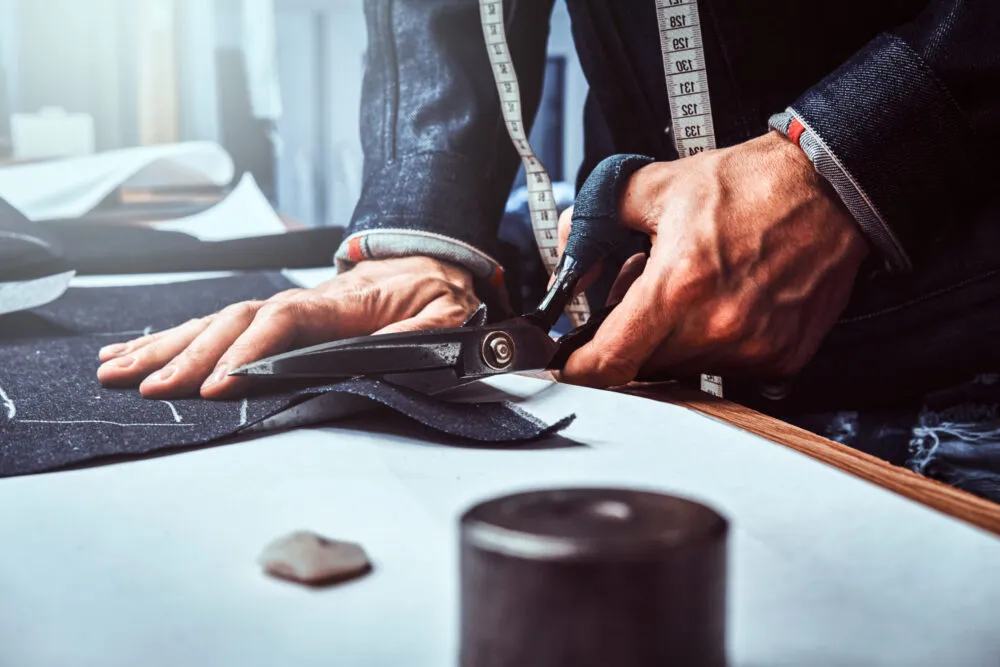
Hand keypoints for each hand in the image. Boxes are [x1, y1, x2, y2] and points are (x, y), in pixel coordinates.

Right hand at [97, 256, 479, 398]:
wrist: (428, 260)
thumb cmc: (432, 291)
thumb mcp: (444, 314)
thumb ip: (422, 336)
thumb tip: (393, 355)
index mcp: (341, 304)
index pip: (283, 323)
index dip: (248, 352)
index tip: (217, 383)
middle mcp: (302, 301)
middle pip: (235, 323)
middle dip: (190, 356)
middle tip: (152, 388)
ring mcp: (284, 305)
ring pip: (217, 321)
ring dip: (168, 345)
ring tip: (118, 368)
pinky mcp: (276, 315)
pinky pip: (221, 324)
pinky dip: (180, 337)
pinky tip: (142, 351)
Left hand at [559, 131, 869, 386]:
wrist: (829, 189)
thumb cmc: (752, 186)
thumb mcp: (658, 186)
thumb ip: (597, 219)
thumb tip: (569, 256)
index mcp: (678, 285)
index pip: (610, 361)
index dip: (580, 368)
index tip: (570, 365)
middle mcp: (716, 325)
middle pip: (643, 365)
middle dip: (632, 338)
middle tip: (643, 299)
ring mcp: (752, 347)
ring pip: (683, 370)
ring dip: (673, 343)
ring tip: (691, 294)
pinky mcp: (781, 358)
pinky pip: (727, 370)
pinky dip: (714, 346)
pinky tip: (724, 306)